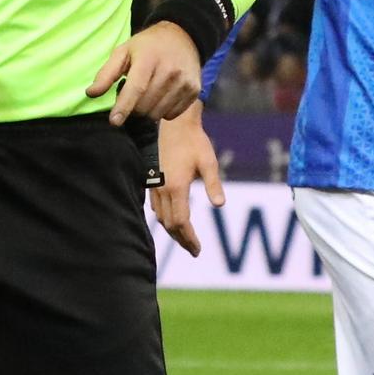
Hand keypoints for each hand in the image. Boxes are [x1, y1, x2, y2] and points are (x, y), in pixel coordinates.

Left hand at [86, 19, 204, 124]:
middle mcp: (170, 71)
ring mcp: (184, 82)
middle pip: (144, 106)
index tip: (114, 121)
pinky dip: (162, 111)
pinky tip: (161, 95)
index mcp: (149, 59)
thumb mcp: (123, 51)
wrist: (183, 36)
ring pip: (157, 113)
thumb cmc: (148, 46)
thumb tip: (90, 94)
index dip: (123, 107)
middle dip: (132, 107)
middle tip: (132, 93)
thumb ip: (106, 73)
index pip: (136, 88)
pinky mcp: (194, 91)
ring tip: (147, 93)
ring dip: (146, 110)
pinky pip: (171, 115)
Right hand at [151, 110, 224, 252]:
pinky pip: (156, 208)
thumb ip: (213, 184)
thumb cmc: (194, 142)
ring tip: (185, 240)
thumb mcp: (208, 162)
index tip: (197, 249)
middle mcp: (163, 189)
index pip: (181, 222)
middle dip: (182, 240)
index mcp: (177, 187)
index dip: (189, 238)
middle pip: (170, 225)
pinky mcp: (153, 181)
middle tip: (194, 250)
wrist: (174, 124)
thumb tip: (220, 205)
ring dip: (173, 231)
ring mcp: (156, 185)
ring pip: (161, 217)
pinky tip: (172, 221)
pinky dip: (165, 219)